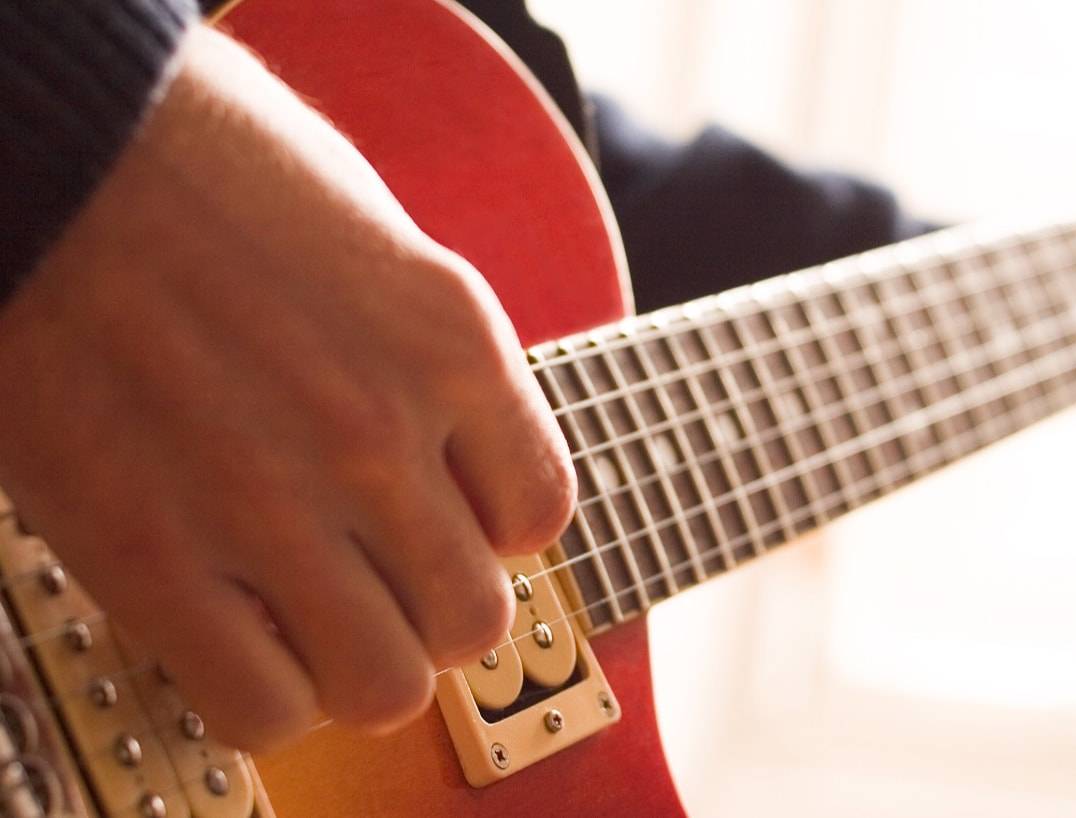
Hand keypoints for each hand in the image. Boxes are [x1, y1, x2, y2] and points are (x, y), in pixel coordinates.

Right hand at [0, 26, 574, 751]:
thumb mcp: (378, 238)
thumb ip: (432, 357)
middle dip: (427, 611)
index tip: (442, 521)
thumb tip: (454, 451)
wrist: (55, 147)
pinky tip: (236, 637)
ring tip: (309, 620)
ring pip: (386, 685)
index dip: (490, 534)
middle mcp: (381, 430)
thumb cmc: (203, 166)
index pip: (540, 515)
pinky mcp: (154, 553)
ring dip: (355, 665)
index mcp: (450, 343)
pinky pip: (263, 705)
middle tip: (375, 580)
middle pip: (472, 620)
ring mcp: (272, 500)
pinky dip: (263, 694)